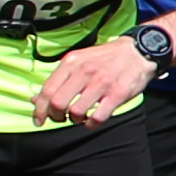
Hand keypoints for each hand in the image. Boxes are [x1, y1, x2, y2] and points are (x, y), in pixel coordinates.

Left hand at [35, 38, 154, 127]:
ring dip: (75, 120)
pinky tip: (92, 121)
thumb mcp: (79, 60)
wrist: (138, 51)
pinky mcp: (117, 94)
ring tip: (80, 116)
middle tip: (61, 118)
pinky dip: (91, 124)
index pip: (47, 90)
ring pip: (76, 112)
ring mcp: (102, 83)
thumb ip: (59, 79)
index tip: (40, 119)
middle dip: (56, 116)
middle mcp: (84, 71)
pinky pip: (98, 117)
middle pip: (58, 103)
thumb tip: (36, 100)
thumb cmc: (106, 58)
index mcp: (71, 62)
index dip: (40, 109)